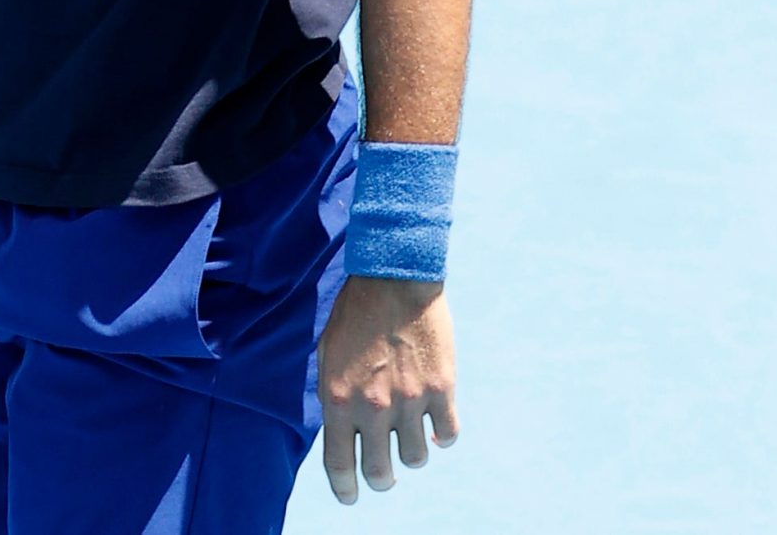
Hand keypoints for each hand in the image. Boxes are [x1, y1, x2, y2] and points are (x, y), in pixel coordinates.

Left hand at [315, 274, 458, 502]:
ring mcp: (411, 400)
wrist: (394, 278)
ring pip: (416, 457)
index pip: (339, 465)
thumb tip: (342, 433)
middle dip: (380, 479)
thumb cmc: (354, 314)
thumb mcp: (328, 356)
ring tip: (409, 435)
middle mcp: (374, 407)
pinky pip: (448, 434)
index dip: (344, 489)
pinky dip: (443, 436)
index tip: (350, 497)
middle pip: (380, 472)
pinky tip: (437, 426)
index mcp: (339, 400)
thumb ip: (334, 397)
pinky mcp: (442, 388)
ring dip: (411, 453)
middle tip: (383, 474)